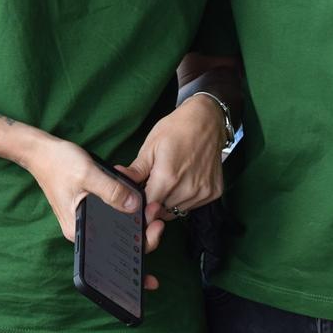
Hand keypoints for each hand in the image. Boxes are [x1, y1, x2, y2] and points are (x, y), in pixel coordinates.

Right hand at [22, 138, 165, 290]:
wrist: (40, 152)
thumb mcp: (88, 174)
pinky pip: (110, 220)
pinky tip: (138, 209)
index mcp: (79, 230)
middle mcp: (83, 231)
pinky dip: (125, 217)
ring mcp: (86, 222)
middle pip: (117, 243)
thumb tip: (135, 206)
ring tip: (152, 211)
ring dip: (135, 224)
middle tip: (158, 216)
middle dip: (142, 234)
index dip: (139, 245)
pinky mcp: (88, 212)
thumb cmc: (59, 163)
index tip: (155, 229)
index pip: (113, 250)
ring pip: (116, 232)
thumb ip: (112, 191)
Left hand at [117, 96, 225, 247]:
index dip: (141, 204)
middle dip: (154, 202)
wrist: (207, 121)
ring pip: (177, 211)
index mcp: (168, 177)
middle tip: (154, 183)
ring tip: (170, 180)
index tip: (139, 196)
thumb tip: (119, 181)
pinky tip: (184, 181)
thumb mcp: (150, 146)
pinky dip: (185, 199)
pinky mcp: (214, 192)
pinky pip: (193, 206)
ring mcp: (203, 192)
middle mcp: (188, 189)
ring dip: (169, 202)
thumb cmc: (177, 129)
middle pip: (162, 211)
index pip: (148, 207)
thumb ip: (136, 170)